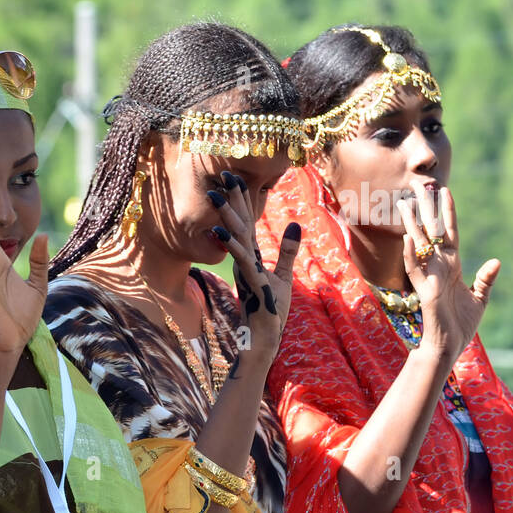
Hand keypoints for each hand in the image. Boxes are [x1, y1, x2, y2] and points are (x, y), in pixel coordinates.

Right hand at [207, 171, 299, 360]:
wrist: (264, 336)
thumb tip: (296, 224)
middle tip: (223, 175)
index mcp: (250, 256)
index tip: (235, 177)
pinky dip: (233, 245)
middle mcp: (244, 260)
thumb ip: (287, 250)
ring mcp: (246, 271)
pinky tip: (222, 232)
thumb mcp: (284, 275)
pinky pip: (242, 260)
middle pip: (239, 224)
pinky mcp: (252, 283)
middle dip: (231, 200)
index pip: (246, 222)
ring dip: (226, 217)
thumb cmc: (271, 309)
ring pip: (236, 238)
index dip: (241, 200)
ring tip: (216, 196)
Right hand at [398, 185, 499, 361]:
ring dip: (411, 225)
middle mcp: (438, 267)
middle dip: (426, 210)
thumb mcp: (480, 298)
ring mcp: (430, 277)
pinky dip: (411, 254)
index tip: (446, 191)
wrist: (450, 345)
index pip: (449, 233)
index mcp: (451, 266)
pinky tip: (408, 239)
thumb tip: (495, 261)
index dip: (448, 213)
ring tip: (405, 205)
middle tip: (419, 187)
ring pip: (418, 246)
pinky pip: (415, 269)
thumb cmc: (461, 324)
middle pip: (431, 232)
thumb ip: (485, 279)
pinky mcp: (425, 290)